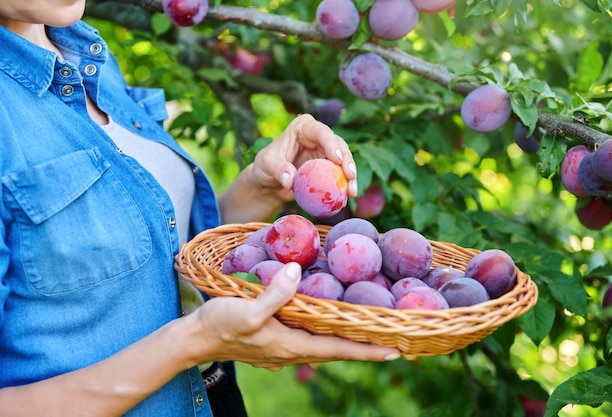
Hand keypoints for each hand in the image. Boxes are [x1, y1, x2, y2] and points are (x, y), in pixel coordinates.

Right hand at [187, 262, 399, 368]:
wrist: (196, 339)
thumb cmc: (221, 325)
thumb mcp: (246, 309)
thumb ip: (274, 293)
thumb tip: (296, 270)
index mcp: (292, 345)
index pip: (339, 348)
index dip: (368, 350)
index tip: (397, 350)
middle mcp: (293, 351)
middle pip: (337, 350)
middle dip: (365, 348)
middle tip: (395, 342)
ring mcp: (284, 349)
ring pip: (324, 346)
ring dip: (348, 342)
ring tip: (370, 334)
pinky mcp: (275, 341)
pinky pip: (310, 340)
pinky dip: (327, 335)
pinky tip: (328, 324)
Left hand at [249, 114, 357, 201]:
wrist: (269, 182)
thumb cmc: (266, 166)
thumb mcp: (267, 164)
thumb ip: (279, 169)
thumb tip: (290, 181)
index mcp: (304, 127)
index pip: (321, 132)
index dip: (332, 144)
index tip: (337, 159)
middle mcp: (318, 137)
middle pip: (339, 146)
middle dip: (347, 161)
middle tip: (350, 177)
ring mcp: (325, 153)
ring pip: (344, 161)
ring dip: (350, 177)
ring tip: (351, 192)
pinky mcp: (328, 169)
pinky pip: (340, 177)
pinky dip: (344, 187)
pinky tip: (346, 200)